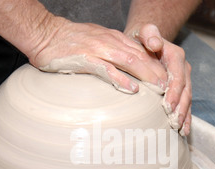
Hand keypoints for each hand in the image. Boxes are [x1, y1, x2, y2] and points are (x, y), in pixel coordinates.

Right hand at [31, 17, 167, 93]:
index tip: (167, 80)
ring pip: (129, 61)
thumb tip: (123, 71)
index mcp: (113, 39)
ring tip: (159, 89)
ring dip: (146, 75)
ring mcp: (98, 50)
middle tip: (170, 89)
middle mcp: (110, 42)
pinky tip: (132, 89)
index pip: (140, 52)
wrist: (44, 33)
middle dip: (157, 72)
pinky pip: (106, 69)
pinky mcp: (85, 59)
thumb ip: (109, 54)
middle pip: (140, 57)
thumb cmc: (67, 42)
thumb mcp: (94, 43)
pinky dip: (121, 79)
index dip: (156, 66)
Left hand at [126, 24, 191, 135]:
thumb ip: (149, 33)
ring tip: (180, 130)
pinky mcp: (180, 89)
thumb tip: (154, 43)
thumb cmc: (142, 39)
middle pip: (185, 91)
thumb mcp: (144, 31)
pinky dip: (185, 117)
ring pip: (187, 100)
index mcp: (176, 57)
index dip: (174, 92)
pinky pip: (185, 104)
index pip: (177, 76)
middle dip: (180, 108)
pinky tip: (183, 130)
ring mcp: (183, 80)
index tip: (167, 106)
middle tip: (174, 122)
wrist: (148, 42)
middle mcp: (183, 69)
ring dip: (184, 115)